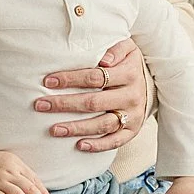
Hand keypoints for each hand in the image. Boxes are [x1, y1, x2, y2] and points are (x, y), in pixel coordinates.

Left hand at [35, 39, 146, 153]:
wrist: (152, 82)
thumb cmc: (128, 64)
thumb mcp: (127, 48)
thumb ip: (115, 49)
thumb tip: (103, 60)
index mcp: (129, 74)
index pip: (95, 77)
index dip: (71, 79)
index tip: (49, 81)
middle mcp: (131, 96)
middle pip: (94, 102)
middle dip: (65, 104)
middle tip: (41, 105)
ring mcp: (132, 115)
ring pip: (102, 124)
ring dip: (76, 128)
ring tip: (54, 130)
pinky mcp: (132, 130)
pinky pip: (115, 141)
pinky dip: (98, 145)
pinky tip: (79, 145)